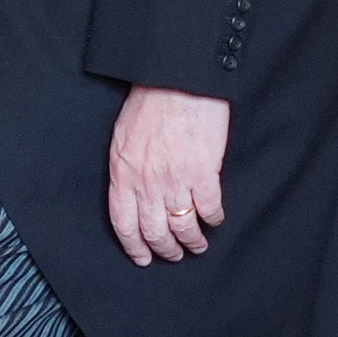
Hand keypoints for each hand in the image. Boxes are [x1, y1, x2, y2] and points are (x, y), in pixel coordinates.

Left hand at [106, 86, 231, 265]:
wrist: (177, 78)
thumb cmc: (150, 101)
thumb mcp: (123, 137)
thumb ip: (126, 168)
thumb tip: (133, 190)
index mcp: (123, 174)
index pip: (124, 224)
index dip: (134, 247)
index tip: (143, 258)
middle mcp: (147, 183)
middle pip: (155, 231)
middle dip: (166, 250)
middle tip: (174, 255)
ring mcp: (175, 180)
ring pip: (183, 226)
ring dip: (192, 241)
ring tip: (197, 245)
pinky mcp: (203, 173)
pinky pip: (209, 209)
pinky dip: (213, 219)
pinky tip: (215, 220)